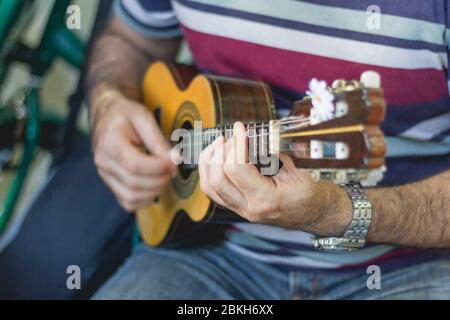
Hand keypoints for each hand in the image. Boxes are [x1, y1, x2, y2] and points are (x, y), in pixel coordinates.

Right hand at [91, 93, 176, 211]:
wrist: (106, 115)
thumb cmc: (125, 114)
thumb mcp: (143, 117)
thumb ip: (158, 140)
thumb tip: (173, 159)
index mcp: (110, 143)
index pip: (135, 165)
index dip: (159, 167)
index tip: (174, 160)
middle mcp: (103, 162)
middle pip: (135, 183)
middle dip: (160, 179)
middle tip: (173, 167)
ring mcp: (105, 175)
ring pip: (131, 197)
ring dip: (155, 191)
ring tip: (165, 175)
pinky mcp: (110, 183)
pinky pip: (127, 202)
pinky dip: (144, 200)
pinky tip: (155, 186)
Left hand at [198, 122, 351, 235]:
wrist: (316, 213)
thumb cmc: (310, 193)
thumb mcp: (296, 169)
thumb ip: (271, 153)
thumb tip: (250, 136)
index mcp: (266, 199)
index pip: (236, 169)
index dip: (235, 144)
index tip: (240, 128)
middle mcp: (249, 208)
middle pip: (217, 179)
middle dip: (220, 151)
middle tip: (232, 136)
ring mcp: (241, 210)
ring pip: (209, 186)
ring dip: (210, 160)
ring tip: (221, 143)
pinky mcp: (237, 206)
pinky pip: (212, 190)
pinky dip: (209, 170)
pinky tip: (216, 156)